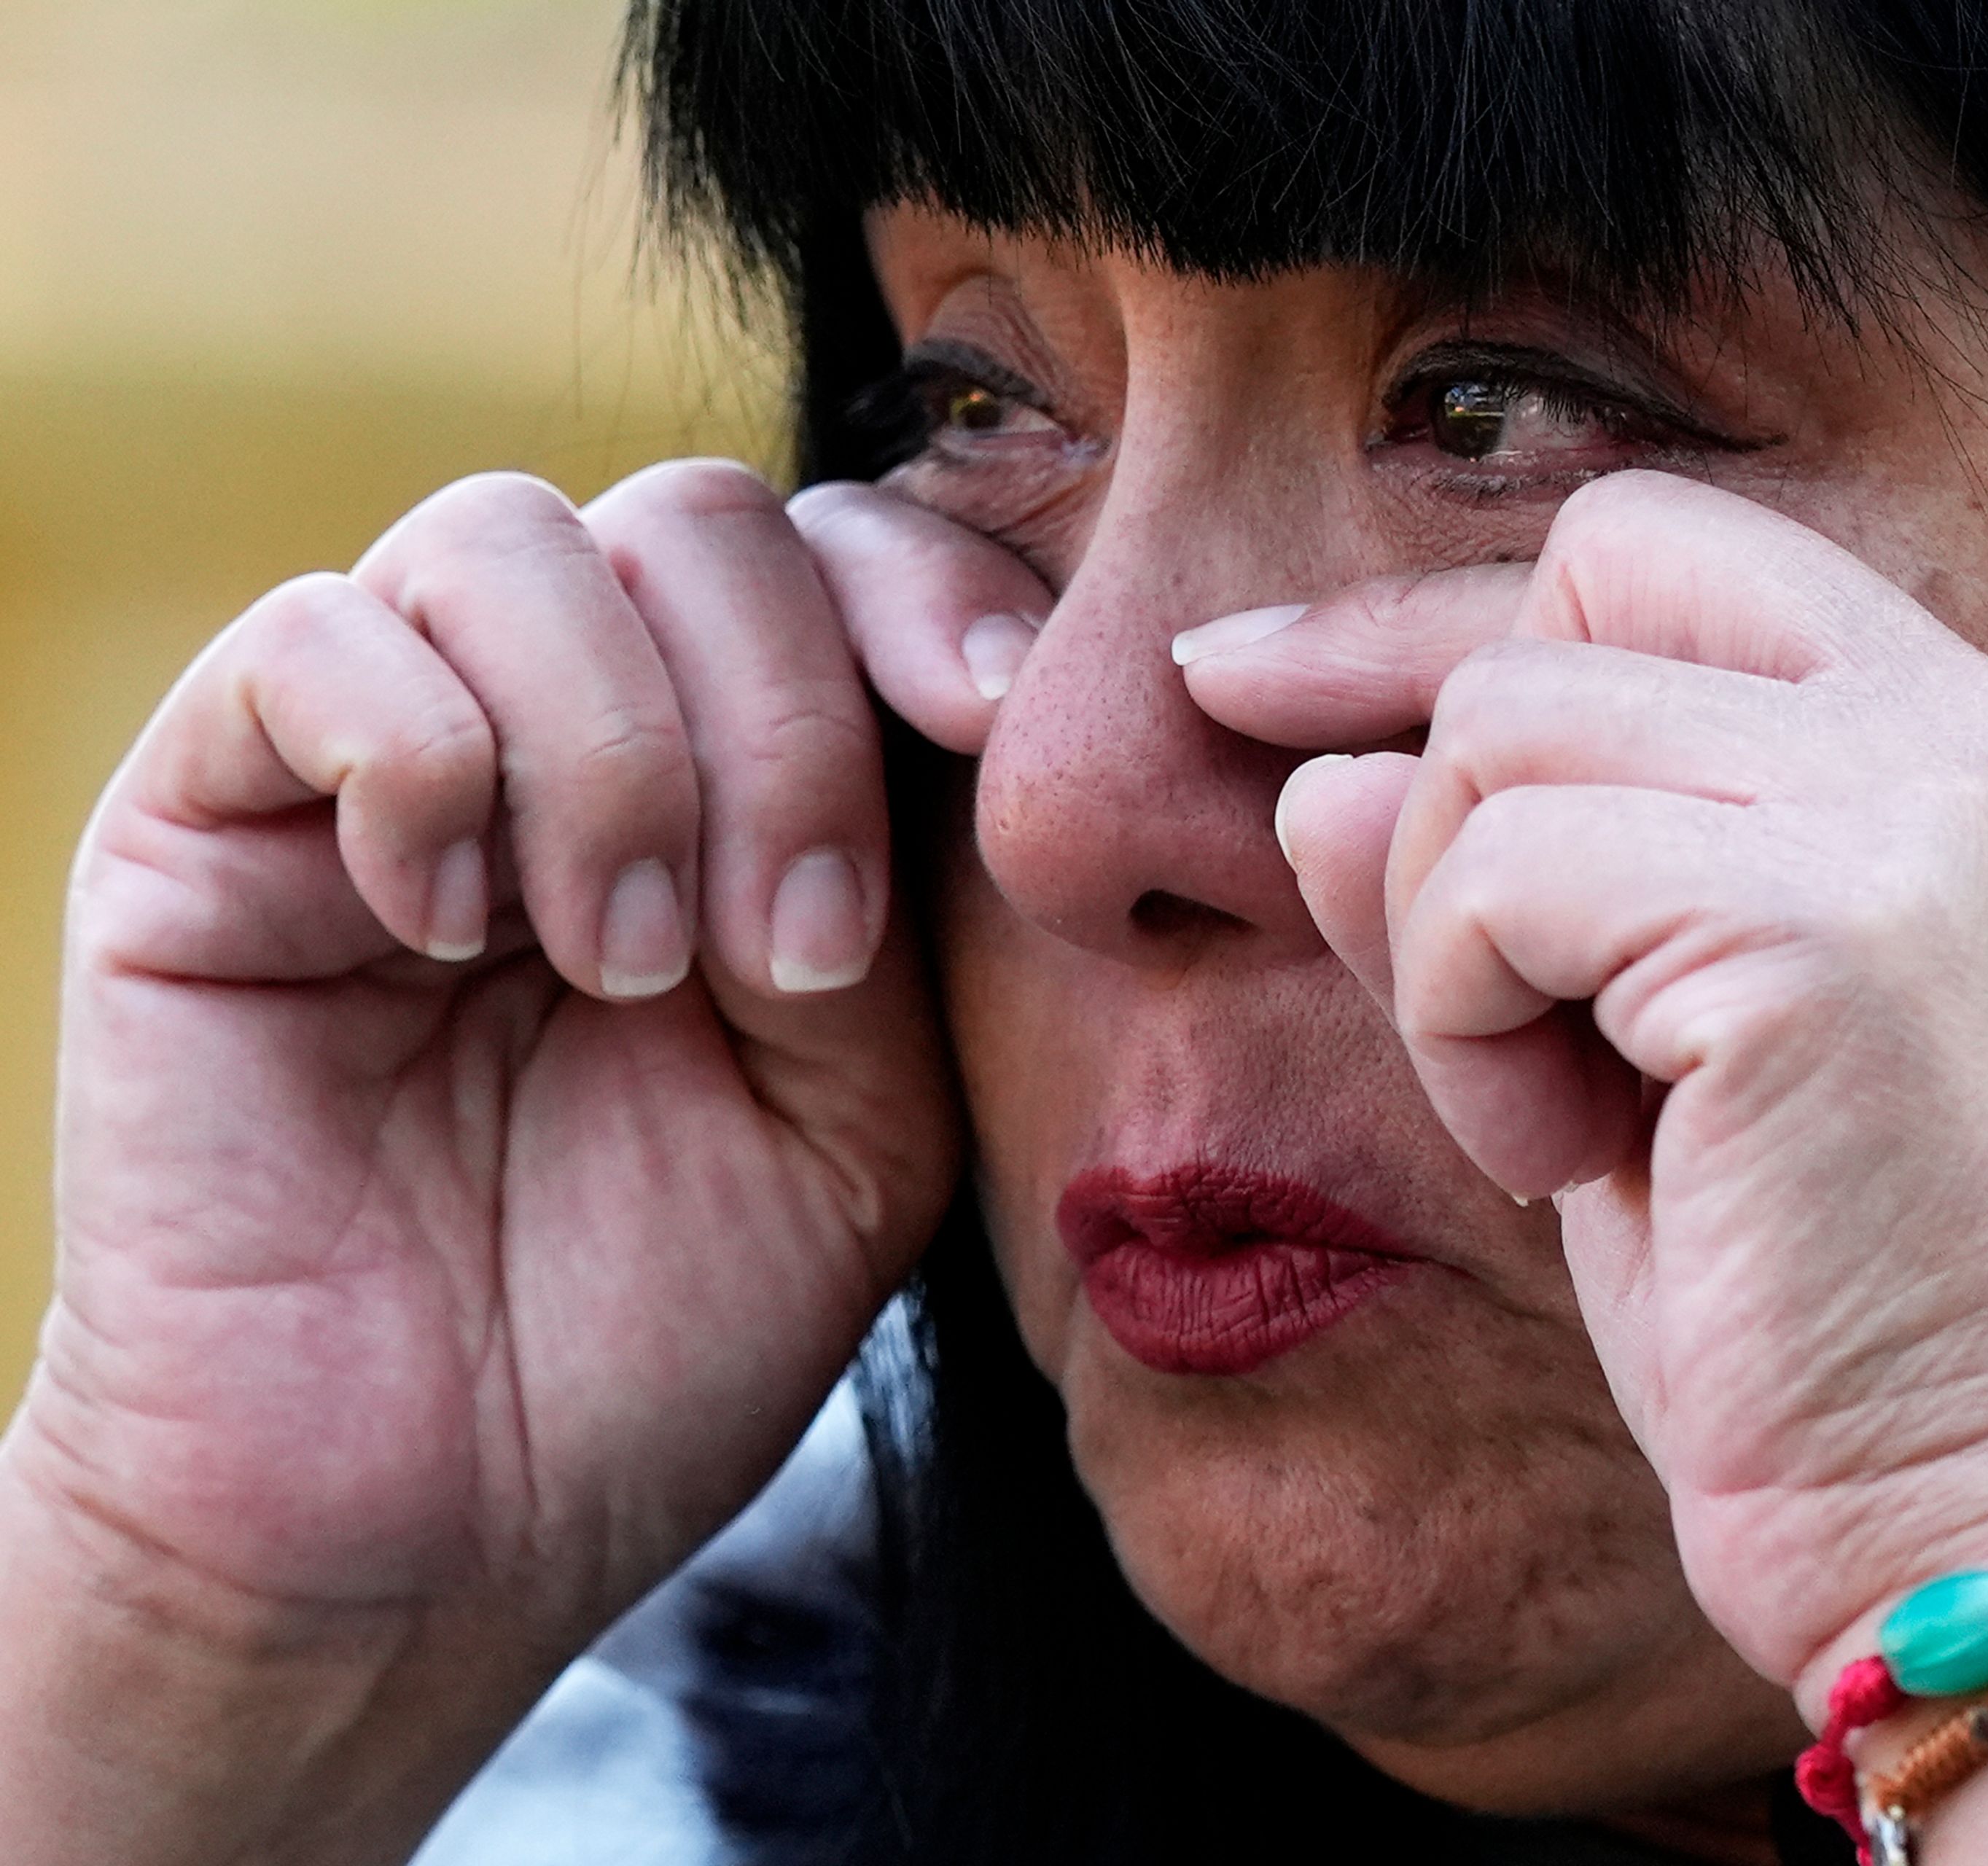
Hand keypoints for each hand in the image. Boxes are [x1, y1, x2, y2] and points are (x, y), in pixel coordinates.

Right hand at [4, 465, 1042, 1857]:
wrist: (421, 1528)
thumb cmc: (656, 1333)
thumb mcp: (864, 1120)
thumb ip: (898, 900)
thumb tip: (933, 698)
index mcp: (746, 786)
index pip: (848, 560)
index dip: (934, 595)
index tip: (1001, 719)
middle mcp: (570, 731)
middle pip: (702, 522)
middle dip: (786, 717)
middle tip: (788, 953)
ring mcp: (385, 754)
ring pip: (511, 539)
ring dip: (613, 752)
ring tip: (619, 966)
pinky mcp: (207, 816)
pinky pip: (311, 641)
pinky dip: (419, 760)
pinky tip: (451, 931)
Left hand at [1180, 473, 1987, 1722]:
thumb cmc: (1839, 1337)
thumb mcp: (1649, 1065)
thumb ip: (1508, 884)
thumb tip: (1310, 766)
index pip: (1681, 558)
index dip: (1462, 615)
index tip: (1264, 693)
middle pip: (1589, 569)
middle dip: (1423, 726)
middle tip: (1391, 926)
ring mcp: (1930, 819)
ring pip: (1505, 719)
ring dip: (1452, 932)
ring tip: (1554, 1127)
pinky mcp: (1825, 932)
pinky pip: (1496, 873)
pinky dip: (1461, 1021)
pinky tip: (1560, 1166)